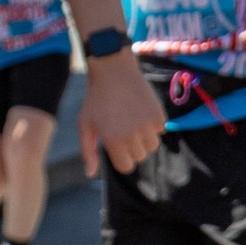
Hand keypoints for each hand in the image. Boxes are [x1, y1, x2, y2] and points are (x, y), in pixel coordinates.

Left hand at [84, 45, 163, 173]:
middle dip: (132, 147)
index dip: (121, 157)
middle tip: (123, 127)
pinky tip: (141, 110)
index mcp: (113, 142)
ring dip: (145, 137)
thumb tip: (91, 174)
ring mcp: (147, 125)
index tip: (116, 145)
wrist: (112, 70)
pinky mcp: (158, 114)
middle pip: (140, 156)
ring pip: (153, 146)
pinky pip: (161, 130)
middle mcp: (132, 136)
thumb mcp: (85, 125)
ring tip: (133, 120)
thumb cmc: (95, 99)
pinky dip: (154, 124)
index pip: (126, 167)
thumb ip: (88, 151)